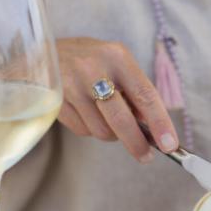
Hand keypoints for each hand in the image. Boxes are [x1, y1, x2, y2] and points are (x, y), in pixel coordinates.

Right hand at [56, 37, 177, 161]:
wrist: (40, 53)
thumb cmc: (88, 61)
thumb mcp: (115, 64)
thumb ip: (134, 91)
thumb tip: (153, 128)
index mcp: (116, 56)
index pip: (144, 95)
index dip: (160, 123)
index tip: (170, 145)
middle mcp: (93, 68)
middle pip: (121, 118)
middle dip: (137, 143)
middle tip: (146, 157)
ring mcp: (71, 85)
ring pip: (102, 130)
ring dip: (111, 134)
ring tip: (107, 119)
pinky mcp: (55, 101)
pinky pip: (83, 131)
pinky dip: (90, 130)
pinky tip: (87, 114)